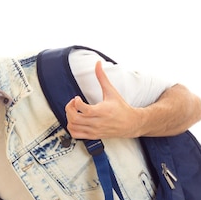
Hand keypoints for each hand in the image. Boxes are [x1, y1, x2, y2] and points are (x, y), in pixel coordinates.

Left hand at [64, 61, 200, 138]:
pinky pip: (76, 134)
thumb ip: (102, 77)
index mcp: (101, 111)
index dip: (75, 102)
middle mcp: (97, 122)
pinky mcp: (93, 136)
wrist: (131, 123)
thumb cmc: (121, 107)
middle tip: (73, 104)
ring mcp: (94, 130)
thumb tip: (98, 63)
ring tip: (74, 111)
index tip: (77, 97)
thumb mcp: (111, 91)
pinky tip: (76, 120)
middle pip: (74, 118)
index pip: (82, 108)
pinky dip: (71, 127)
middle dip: (69, 109)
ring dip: (69, 117)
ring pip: (73, 127)